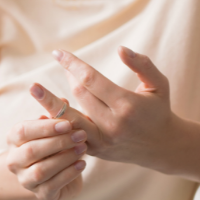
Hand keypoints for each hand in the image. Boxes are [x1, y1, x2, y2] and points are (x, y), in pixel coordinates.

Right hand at [4, 114, 87, 199]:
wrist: (56, 174)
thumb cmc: (54, 145)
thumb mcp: (55, 128)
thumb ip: (57, 115)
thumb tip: (64, 102)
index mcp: (13, 140)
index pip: (23, 131)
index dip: (45, 127)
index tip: (67, 123)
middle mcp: (14, 161)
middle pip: (31, 151)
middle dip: (58, 142)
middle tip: (81, 134)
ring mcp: (25, 180)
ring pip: (41, 170)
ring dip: (64, 158)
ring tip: (83, 148)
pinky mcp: (41, 194)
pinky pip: (53, 185)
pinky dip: (69, 174)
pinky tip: (82, 164)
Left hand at [30, 46, 177, 168]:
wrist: (163, 147)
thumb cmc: (159, 110)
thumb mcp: (159, 84)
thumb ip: (142, 64)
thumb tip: (120, 49)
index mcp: (126, 105)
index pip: (91, 80)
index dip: (72, 64)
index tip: (58, 53)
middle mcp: (112, 125)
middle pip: (78, 96)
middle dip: (68, 76)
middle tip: (62, 63)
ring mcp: (101, 141)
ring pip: (69, 119)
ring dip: (51, 103)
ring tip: (36, 88)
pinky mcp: (94, 150)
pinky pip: (69, 136)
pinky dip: (57, 124)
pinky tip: (43, 112)